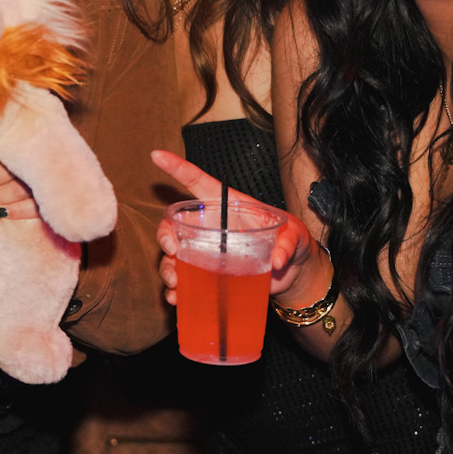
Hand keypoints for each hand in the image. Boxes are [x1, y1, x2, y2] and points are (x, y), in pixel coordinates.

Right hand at [149, 149, 323, 306]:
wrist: (294, 276)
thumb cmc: (293, 243)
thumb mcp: (295, 235)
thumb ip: (288, 242)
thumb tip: (276, 260)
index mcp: (228, 207)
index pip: (198, 182)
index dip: (177, 167)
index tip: (157, 155)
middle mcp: (212, 228)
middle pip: (175, 224)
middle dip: (165, 236)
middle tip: (172, 251)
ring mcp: (207, 253)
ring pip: (174, 257)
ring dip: (168, 269)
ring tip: (175, 285)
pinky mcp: (209, 277)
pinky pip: (184, 282)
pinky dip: (176, 291)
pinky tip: (177, 298)